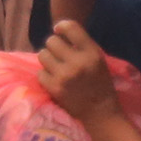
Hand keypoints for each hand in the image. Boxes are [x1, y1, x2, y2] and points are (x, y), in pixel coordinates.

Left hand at [40, 21, 140, 140]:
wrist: (101, 114)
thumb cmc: (100, 85)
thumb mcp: (98, 60)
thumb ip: (81, 46)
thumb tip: (58, 30)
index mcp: (91, 52)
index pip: (70, 27)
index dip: (61, 27)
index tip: (59, 32)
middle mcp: (77, 61)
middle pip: (51, 41)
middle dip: (53, 47)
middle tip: (59, 56)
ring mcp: (64, 75)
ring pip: (42, 55)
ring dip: (47, 60)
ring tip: (56, 68)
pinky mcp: (54, 88)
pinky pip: (40, 73)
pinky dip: (45, 77)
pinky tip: (54, 81)